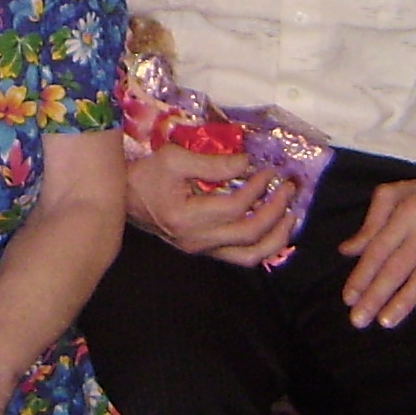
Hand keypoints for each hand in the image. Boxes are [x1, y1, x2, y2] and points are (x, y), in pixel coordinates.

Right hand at [125, 143, 292, 266]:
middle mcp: (197, 240)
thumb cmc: (146, 176)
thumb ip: (212, 163)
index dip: (256, 188)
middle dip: (275, 210)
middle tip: (287, 188)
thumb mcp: (174, 158)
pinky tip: (275, 228)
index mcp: (187, 217)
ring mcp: (202, 250)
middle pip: (249, 234)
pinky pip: (241, 256)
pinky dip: (263, 245)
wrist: (125, 200)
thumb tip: (246, 164)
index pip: (234, 207)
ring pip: (250, 256)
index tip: (267, 170)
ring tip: (290, 215)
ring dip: (276, 236)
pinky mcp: (206, 250)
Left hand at [338, 163, 415, 328]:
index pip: (379, 249)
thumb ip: (371, 222)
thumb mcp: (395, 194)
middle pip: (397, 267)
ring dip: (404, 301)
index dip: (362, 275)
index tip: (349, 298)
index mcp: (406, 213)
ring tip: (385, 321)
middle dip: (376, 295)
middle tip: (359, 319)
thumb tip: (346, 251)